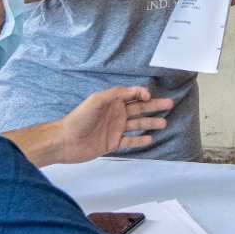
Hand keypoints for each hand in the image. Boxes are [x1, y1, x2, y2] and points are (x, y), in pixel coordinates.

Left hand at [58, 86, 173, 163]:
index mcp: (112, 102)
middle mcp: (116, 114)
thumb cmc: (78, 119)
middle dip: (154, 106)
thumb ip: (115, 94)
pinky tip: (150, 138)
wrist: (64, 141)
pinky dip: (139, 140)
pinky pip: (129, 141)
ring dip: (151, 122)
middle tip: (169, 104)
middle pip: (139, 109)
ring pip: (137, 124)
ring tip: (164, 123)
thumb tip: (134, 89)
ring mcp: (115, 129)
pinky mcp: (112, 143)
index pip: (132, 95)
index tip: (149, 96)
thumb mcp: (96, 100)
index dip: (142, 94)